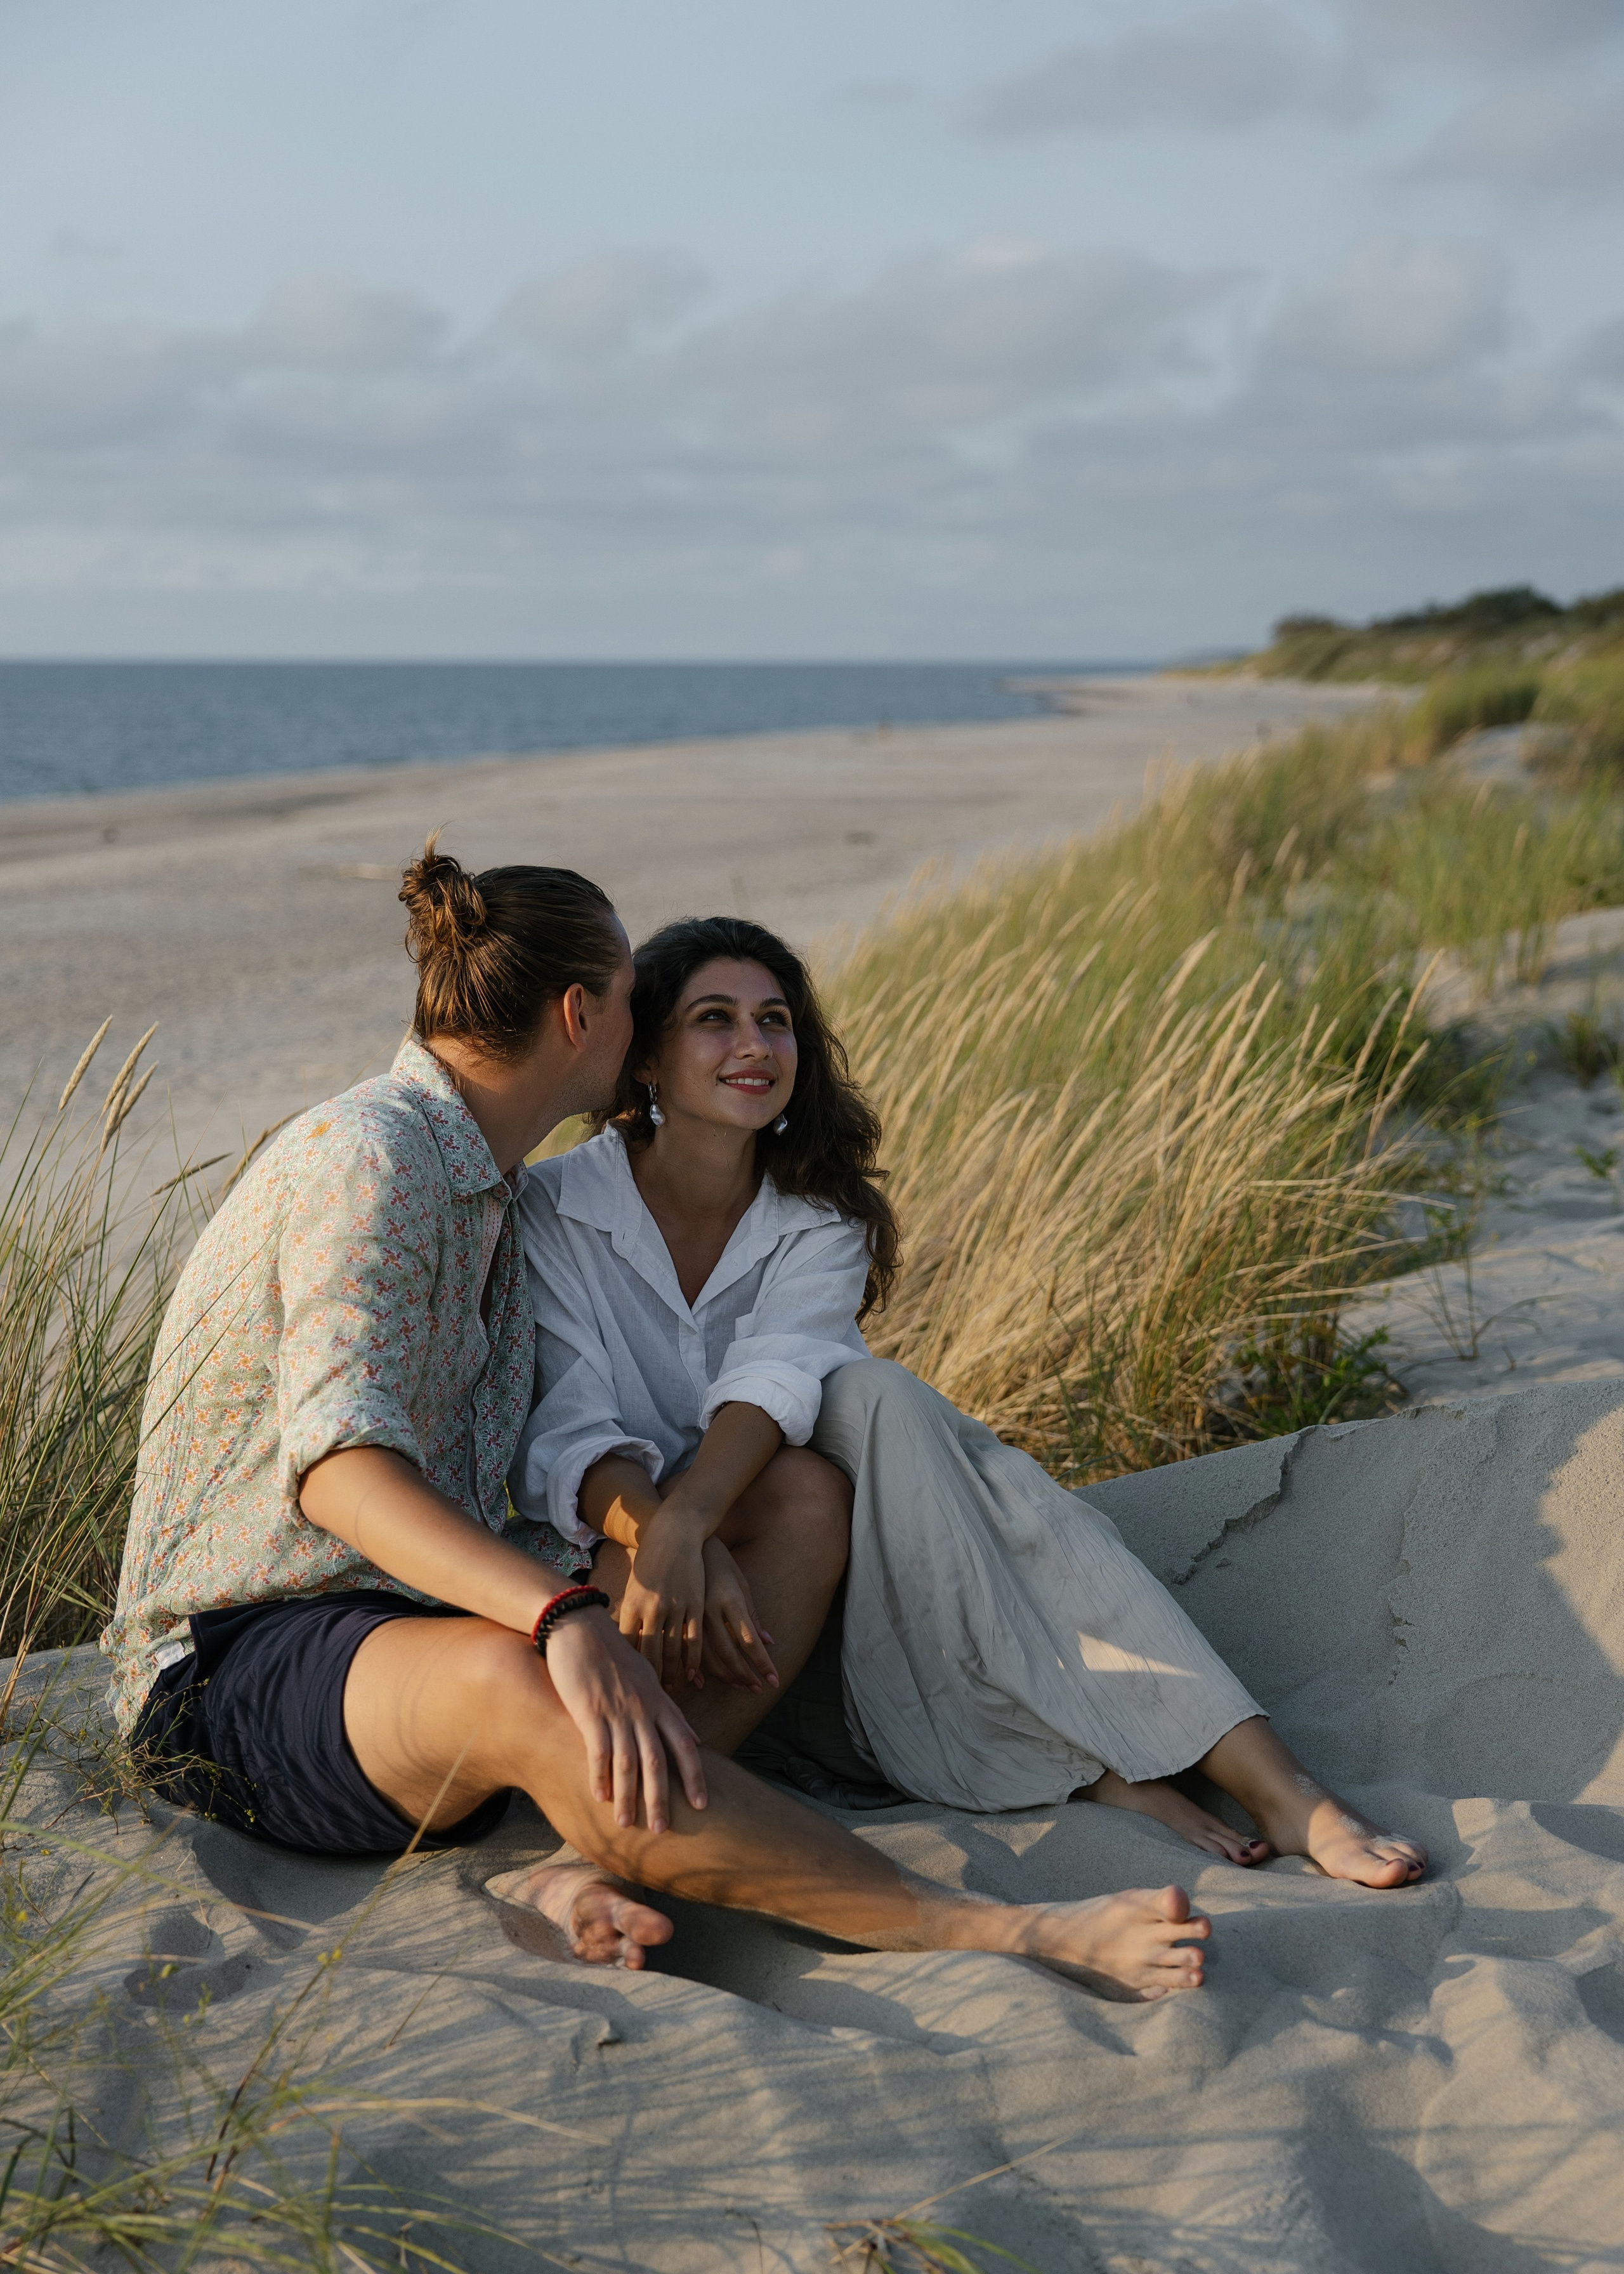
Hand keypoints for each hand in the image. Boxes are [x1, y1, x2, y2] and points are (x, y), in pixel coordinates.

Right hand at [542, 1608, 706, 1832]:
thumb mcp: (648, 1677)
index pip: (684, 1743)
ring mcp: (617, 1711)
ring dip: (629, 1797)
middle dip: (662, 1798)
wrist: (580, 1627)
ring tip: (628, 1825)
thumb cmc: (612, 1652)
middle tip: (663, 1829)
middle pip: (659, 1760)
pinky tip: (600, 1798)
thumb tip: (693, 1736)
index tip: (702, 1804)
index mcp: (659, 1701)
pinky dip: (600, 1776)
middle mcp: (643, 1709)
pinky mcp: (590, 1711)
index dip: (694, 1775)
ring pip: (629, 1761)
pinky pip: (598, 1750)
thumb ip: (668, 1709)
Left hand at [619, 1509, 707, 1690]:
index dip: (629, 1669)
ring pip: (672, 1650)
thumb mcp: (633, 1587)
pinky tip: (693, 1674)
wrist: (674, 1531)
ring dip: (672, 1673)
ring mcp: (675, 1607)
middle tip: (651, 1699)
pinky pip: (694, 1638)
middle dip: (651, 1679)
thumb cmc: (649, 1560)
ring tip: (671, 1690)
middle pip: (649, 1654)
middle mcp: (651, 1609)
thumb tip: (624, 1645)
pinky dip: (693, 1659)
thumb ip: (630, 1616)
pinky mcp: (695, 1604)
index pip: (627, 1646)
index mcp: (631, 1605)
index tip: (629, 1687)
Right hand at [700, 1538, 778, 1693]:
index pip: (749, 1640)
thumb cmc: (721, 1563)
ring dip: (724, 1675)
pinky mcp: (677, 1617)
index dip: (762, 1663)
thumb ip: (752, 1615)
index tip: (774, 1680)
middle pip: (728, 1652)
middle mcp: (711, 1610)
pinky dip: (696, 1667)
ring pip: (707, 1655)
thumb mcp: (741, 1584)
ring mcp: (692, 1614)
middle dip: (744, 1674)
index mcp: (731, 1599)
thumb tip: (768, 1642)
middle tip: (757, 1690)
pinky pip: (686, 1649)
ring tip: (738, 1687)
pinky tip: (702, 1681)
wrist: (686, 1543)